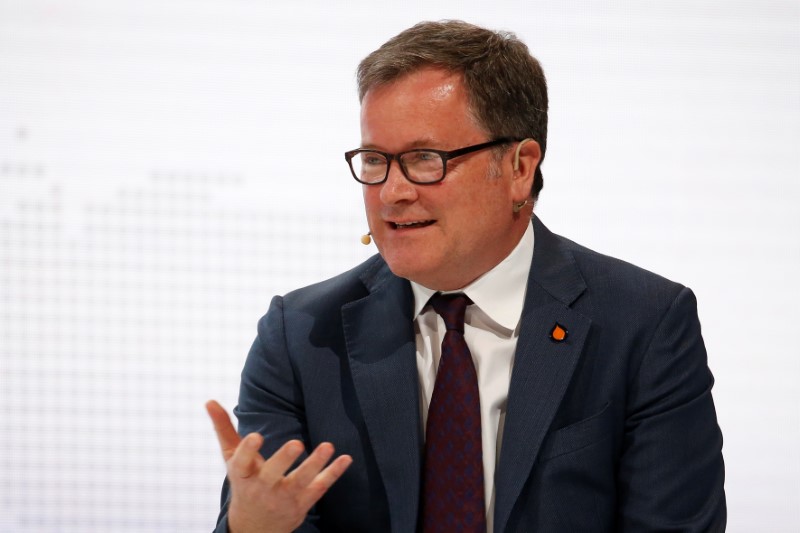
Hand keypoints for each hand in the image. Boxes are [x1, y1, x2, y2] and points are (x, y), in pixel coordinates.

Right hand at [206, 400, 352, 532]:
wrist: (255, 528)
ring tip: (328, 445)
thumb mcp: (231, 459)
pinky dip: (333, 473)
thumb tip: (209, 400)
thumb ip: (223, 429)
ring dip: (315, 464)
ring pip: (301, 481)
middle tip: (296, 443)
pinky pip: (320, 487)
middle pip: (273, 473)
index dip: (248, 450)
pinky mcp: (303, 502)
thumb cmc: (244, 483)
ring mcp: (284, 497)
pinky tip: (346, 458)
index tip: (256, 436)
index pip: (243, 462)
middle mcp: (263, 487)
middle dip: (284, 460)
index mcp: (243, 474)